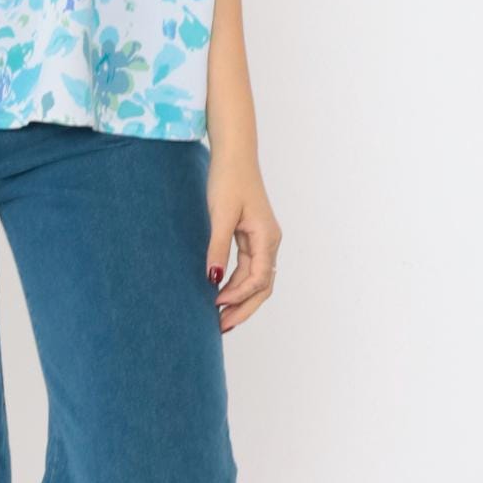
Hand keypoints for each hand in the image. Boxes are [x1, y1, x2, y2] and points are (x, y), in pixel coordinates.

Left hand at [205, 153, 280, 333]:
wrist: (234, 155)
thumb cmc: (229, 180)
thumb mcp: (220, 215)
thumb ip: (217, 248)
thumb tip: (213, 279)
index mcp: (267, 237)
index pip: (259, 278)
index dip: (238, 296)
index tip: (216, 305)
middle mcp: (270, 242)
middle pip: (263, 286)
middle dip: (243, 308)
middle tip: (220, 327)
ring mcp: (263, 240)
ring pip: (256, 280)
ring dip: (239, 299)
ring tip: (218, 317)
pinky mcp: (253, 237)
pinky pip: (249, 269)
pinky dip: (236, 284)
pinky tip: (220, 294)